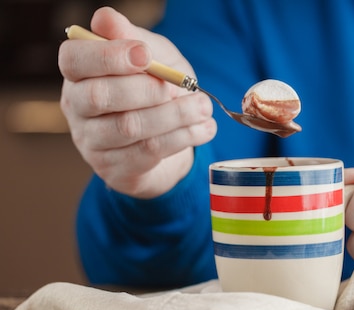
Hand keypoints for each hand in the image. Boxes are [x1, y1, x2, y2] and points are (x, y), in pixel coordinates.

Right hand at [58, 7, 216, 197]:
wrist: (166, 139)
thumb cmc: (154, 88)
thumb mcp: (153, 56)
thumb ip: (133, 38)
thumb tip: (105, 18)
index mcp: (78, 73)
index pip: (73, 59)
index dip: (108, 56)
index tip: (145, 55)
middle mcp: (76, 108)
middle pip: (99, 97)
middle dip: (148, 90)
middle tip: (184, 87)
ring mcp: (91, 143)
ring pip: (129, 127)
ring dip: (174, 116)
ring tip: (203, 108)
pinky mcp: (114, 169)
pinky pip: (148, 152)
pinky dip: (182, 138)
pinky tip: (203, 129)